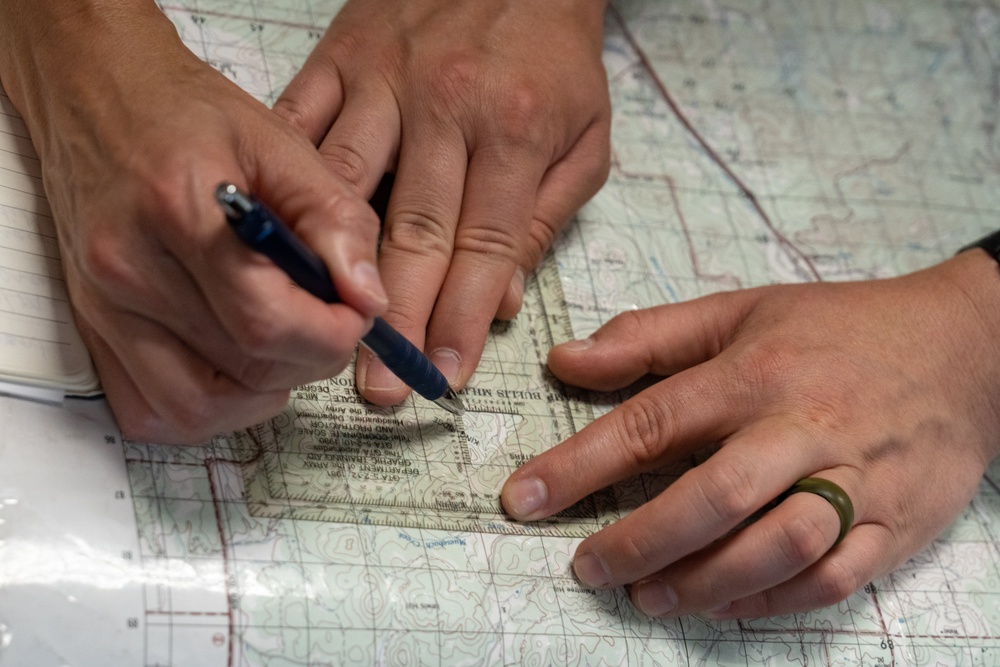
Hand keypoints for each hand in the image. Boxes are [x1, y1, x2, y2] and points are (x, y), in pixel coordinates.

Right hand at [1, 2, 386, 443]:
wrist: (100, 101)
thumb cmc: (190, 117)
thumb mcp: (281, 143)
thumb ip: (334, 219)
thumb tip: (368, 297)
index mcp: (179, 210)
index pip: (267, 320)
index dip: (332, 333)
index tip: (356, 311)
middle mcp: (129, 269)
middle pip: (243, 368)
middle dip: (310, 357)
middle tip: (327, 316)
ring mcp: (103, 308)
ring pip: (198, 407)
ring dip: (262, 390)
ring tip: (283, 340)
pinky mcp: (93, 330)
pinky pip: (151, 412)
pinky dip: (207, 407)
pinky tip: (236, 365)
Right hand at [273, 0, 611, 403]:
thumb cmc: (552, 55)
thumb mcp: (586, 137)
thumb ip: (546, 221)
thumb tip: (502, 301)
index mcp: (515, 130)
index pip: (483, 250)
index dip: (461, 321)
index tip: (446, 376)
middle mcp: (445, 105)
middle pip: (412, 234)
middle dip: (395, 320)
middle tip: (379, 385)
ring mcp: (384, 78)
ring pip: (345, 189)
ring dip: (331, 269)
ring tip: (321, 332)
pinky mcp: (339, 55)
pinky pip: (300, 125)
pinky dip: (283, 183)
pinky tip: (273, 237)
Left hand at [501, 251, 999, 617]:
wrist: (965, 347)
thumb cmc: (839, 328)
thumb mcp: (741, 311)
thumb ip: (649, 336)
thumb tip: (564, 360)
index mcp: (756, 372)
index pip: (652, 422)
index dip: (579, 466)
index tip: (524, 499)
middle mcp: (803, 427)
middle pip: (713, 496)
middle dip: (639, 541)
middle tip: (587, 567)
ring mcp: (854, 480)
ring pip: (776, 547)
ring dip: (703, 582)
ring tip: (647, 595)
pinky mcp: (895, 523)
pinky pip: (832, 578)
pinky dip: (773, 601)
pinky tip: (724, 604)